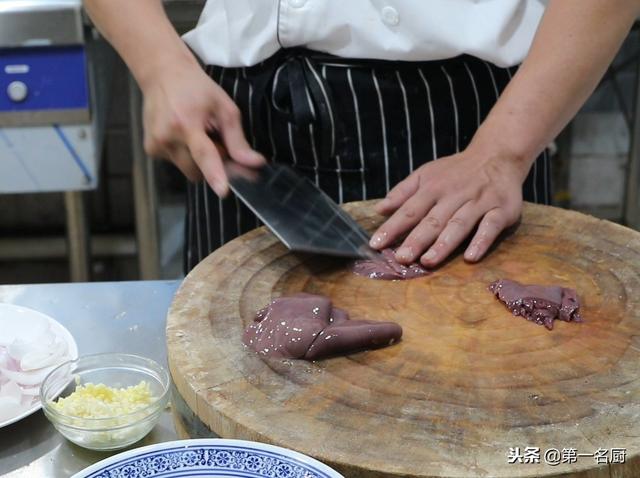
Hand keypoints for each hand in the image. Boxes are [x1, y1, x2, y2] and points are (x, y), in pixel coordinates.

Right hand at [141, 58, 263, 195]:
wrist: (162, 73)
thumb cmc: (197, 88)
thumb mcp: (224, 108)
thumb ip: (238, 140)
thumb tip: (255, 163)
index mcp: (186, 123)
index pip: (203, 154)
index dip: (215, 174)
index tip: (223, 191)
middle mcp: (167, 136)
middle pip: (198, 171)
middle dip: (213, 165)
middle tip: (217, 142)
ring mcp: (155, 145)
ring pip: (188, 170)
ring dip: (199, 160)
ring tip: (198, 135)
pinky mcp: (150, 150)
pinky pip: (177, 164)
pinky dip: (187, 156)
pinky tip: (185, 136)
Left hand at [369, 149, 530, 266]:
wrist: (497, 154)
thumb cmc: (456, 171)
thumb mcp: (426, 174)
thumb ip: (402, 192)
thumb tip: (379, 209)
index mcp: (432, 187)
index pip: (409, 210)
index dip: (392, 227)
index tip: (376, 244)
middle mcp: (454, 194)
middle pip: (432, 220)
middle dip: (416, 240)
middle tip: (401, 259)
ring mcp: (479, 201)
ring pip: (459, 224)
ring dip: (443, 243)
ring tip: (428, 261)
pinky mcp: (502, 209)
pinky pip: (491, 226)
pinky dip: (481, 241)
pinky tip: (470, 256)